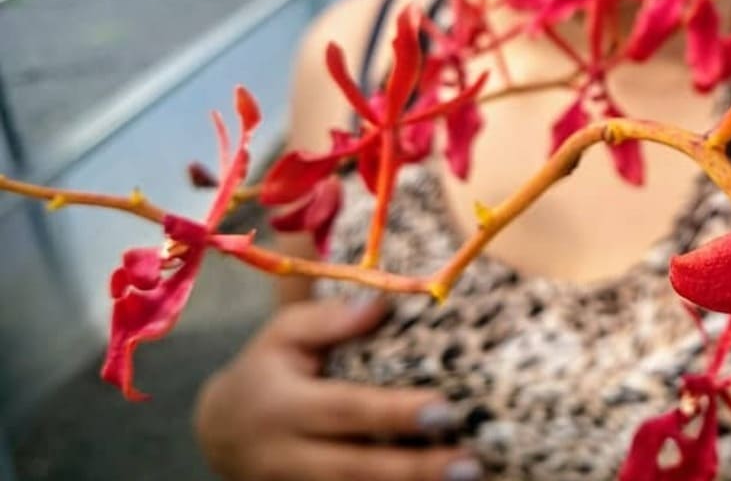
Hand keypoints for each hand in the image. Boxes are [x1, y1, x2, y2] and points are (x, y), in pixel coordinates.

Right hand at [194, 296, 480, 480]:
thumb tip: (380, 306)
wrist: (220, 430)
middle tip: (470, 464)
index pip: (346, 409)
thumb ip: (329, 319)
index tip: (445, 410)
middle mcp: (285, 456)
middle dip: (415, 469)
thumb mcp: (283, 334)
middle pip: (356, 468)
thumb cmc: (267, 370)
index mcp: (283, 406)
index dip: (395, 413)